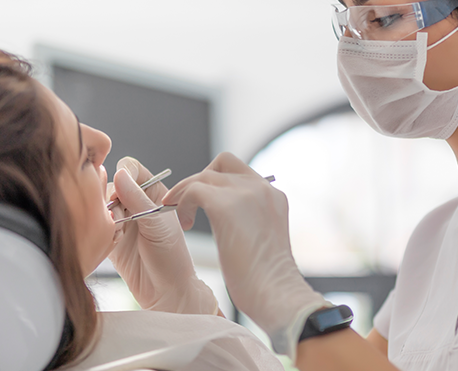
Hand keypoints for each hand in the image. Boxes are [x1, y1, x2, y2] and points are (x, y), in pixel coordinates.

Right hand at [108, 157, 218, 315]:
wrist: (165, 292)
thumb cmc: (171, 256)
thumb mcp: (158, 224)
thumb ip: (137, 199)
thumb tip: (119, 174)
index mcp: (153, 192)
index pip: (131, 168)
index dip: (123, 173)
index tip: (120, 186)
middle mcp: (135, 202)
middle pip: (110, 184)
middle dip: (111, 198)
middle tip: (119, 215)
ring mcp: (121, 219)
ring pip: (100, 204)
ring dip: (107, 216)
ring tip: (120, 233)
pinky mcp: (108, 236)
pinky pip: (95, 223)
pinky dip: (101, 230)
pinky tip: (114, 243)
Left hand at [162, 152, 328, 359]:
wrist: (276, 294)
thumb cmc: (268, 280)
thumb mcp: (263, 238)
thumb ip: (252, 220)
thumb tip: (231, 222)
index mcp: (274, 196)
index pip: (240, 171)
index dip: (218, 182)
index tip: (204, 203)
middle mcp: (262, 188)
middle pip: (222, 163)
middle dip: (200, 180)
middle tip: (189, 205)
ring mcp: (246, 193)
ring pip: (204, 175)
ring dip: (186, 192)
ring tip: (181, 217)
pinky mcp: (226, 205)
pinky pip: (194, 190)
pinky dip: (182, 203)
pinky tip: (185, 224)